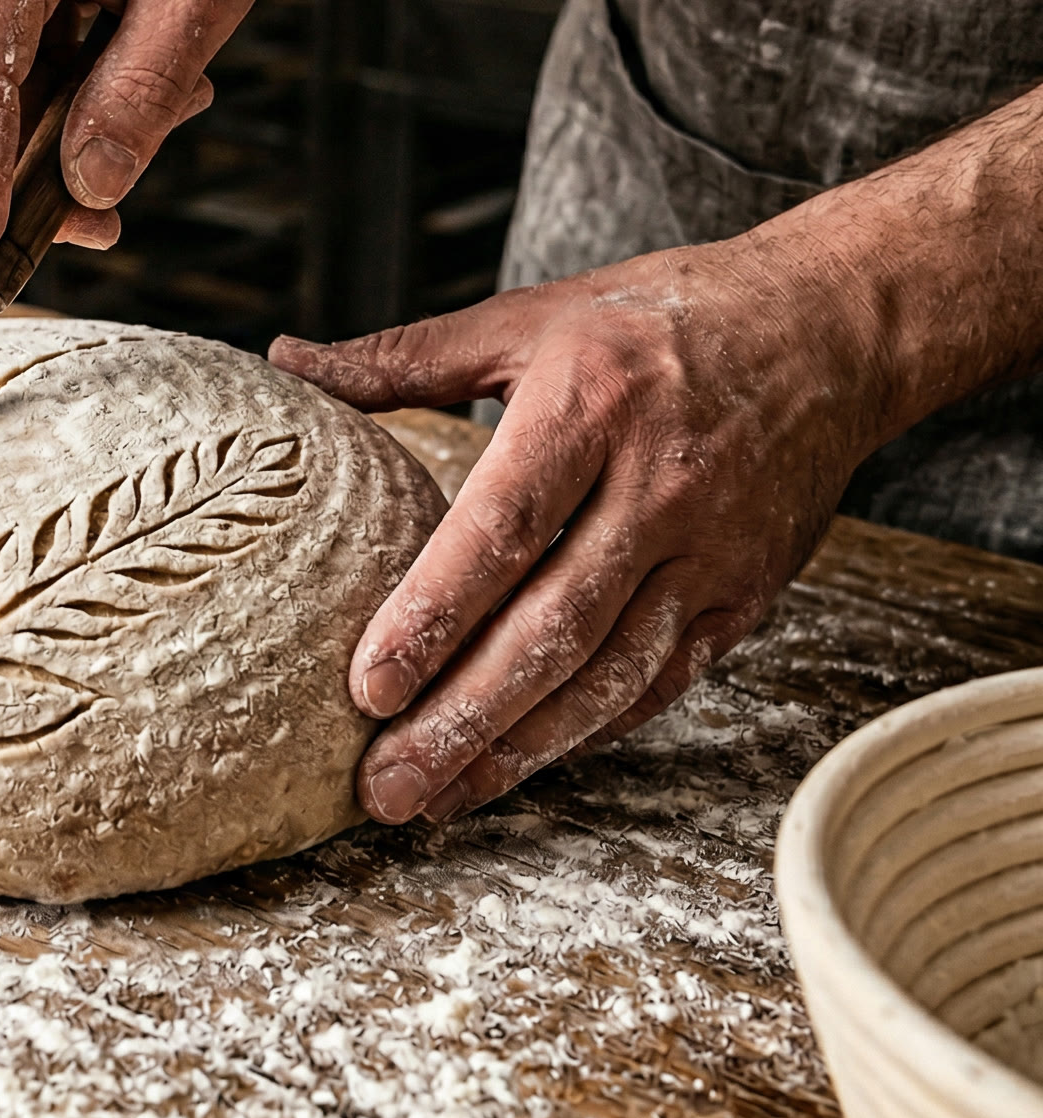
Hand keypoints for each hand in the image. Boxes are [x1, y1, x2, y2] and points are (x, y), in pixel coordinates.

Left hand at [270, 227, 893, 822]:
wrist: (831, 327)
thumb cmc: (657, 318)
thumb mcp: (527, 318)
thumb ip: (403, 356)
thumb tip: (286, 360)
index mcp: (588, 407)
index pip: (502, 528)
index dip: (434, 614)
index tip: (368, 687)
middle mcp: (656, 487)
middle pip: (552, 628)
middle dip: (463, 720)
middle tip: (384, 787)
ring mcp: (709, 551)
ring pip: (609, 676)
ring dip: (521, 751)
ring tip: (437, 800)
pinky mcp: (744, 595)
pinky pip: (661, 681)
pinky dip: (590, 730)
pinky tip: (522, 762)